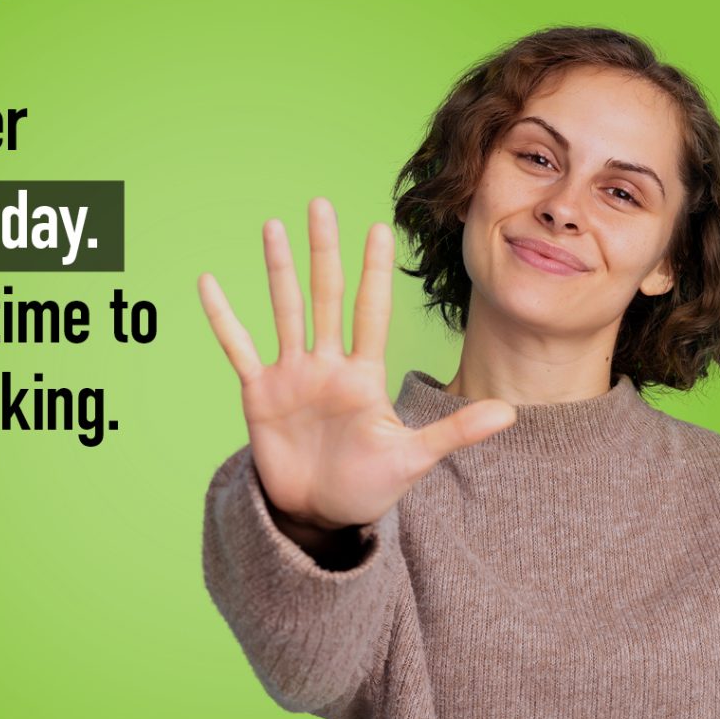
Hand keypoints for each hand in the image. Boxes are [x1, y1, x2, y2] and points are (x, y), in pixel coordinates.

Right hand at [198, 197, 515, 530]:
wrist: (319, 514)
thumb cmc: (368, 487)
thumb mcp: (412, 459)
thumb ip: (454, 432)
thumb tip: (510, 413)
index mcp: (363, 375)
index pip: (371, 312)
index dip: (375, 271)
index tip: (379, 228)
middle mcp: (327, 364)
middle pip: (326, 296)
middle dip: (324, 251)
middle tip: (320, 204)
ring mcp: (292, 375)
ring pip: (284, 310)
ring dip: (278, 269)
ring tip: (273, 226)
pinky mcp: (260, 392)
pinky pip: (238, 347)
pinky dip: (223, 318)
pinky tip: (209, 284)